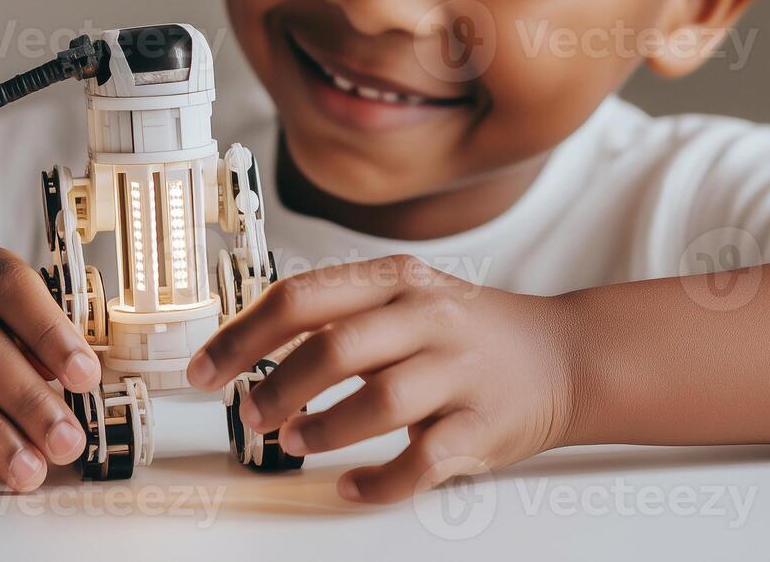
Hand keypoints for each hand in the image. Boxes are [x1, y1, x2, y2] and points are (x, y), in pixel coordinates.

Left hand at [186, 254, 576, 502]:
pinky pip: (422, 461)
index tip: (206, 370)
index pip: (302, 298)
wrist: (563, 357)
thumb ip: (340, 313)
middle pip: (335, 347)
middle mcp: (428, 319)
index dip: (243, 336)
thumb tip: (251, 342)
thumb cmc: (470, 334)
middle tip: (249, 414)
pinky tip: (352, 486)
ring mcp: (458, 372)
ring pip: (379, 400)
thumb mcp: (407, 298)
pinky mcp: (482, 426)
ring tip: (293, 441)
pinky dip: (379, 482)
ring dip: (324, 428)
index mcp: (396, 282)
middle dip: (278, 385)